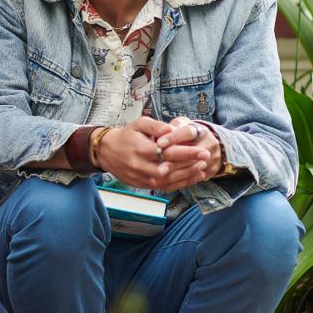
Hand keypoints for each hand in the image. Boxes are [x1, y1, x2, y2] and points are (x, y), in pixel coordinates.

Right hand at [93, 116, 211, 191]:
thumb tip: (172, 129)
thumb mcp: (139, 124)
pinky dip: (179, 184)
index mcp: (140, 148)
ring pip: (167, 181)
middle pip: (169, 168)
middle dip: (190, 165)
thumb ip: (156, 125)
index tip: (201, 150)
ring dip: (186, 176)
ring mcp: (141, 177)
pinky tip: (191, 178)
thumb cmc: (126, 136)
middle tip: (206, 158)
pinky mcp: (142, 185)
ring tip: (202, 168)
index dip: (186, 152)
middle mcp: (140, 165)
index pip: (166, 152)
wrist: (106, 152)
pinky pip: (163, 187)